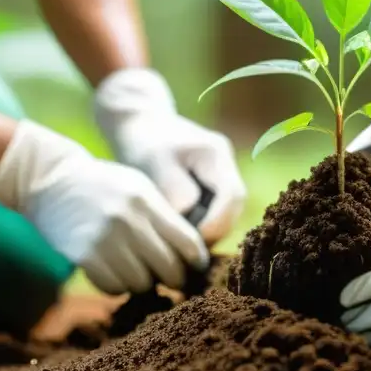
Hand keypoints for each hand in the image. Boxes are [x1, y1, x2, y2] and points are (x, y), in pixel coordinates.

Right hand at [0, 120, 208, 294]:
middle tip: (168, 276)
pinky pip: (114, 288)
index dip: (197, 260)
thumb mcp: (138, 187)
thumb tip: (192, 252)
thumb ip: (164, 215)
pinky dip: (118, 286)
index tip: (196, 266)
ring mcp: (104, 239)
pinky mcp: (82, 256)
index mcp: (146, 201)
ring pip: (142, 283)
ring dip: (142, 282)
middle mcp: (128, 220)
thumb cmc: (103, 186)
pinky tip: (114, 272)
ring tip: (136, 270)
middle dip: (173, 277)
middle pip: (169, 268)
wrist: (49, 180)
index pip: (187, 242)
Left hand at [93, 68, 245, 243]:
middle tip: (185, 248)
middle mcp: (225, 163)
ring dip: (206, 230)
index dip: (218, 223)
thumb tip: (190, 224)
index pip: (232, 195)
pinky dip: (199, 224)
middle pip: (233, 207)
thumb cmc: (141, 141)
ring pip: (225, 212)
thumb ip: (175, 192)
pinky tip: (178, 231)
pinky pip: (213, 210)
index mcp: (216, 153)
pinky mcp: (210, 183)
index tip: (192, 241)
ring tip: (179, 241)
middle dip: (213, 230)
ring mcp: (220, 173)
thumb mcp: (154, 163)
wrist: (137, 122)